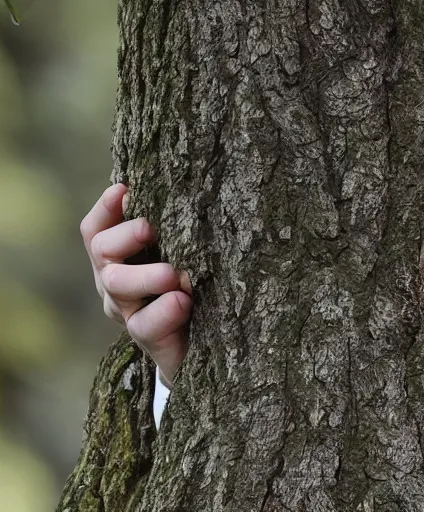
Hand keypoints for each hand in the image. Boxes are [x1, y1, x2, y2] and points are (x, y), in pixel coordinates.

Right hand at [81, 183, 191, 386]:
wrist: (205, 346)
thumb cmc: (194, 290)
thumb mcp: (182, 256)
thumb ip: (175, 233)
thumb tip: (187, 195)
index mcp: (118, 259)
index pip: (96, 230)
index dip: (105, 209)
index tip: (124, 190)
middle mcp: (115, 283)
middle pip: (102, 251)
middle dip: (124, 236)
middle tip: (150, 228)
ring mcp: (128, 311)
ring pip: (116, 285)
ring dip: (145, 274)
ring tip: (173, 274)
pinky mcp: (148, 338)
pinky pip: (144, 324)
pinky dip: (164, 310)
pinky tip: (182, 302)